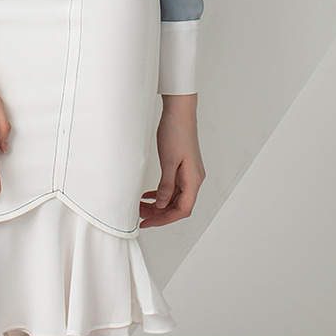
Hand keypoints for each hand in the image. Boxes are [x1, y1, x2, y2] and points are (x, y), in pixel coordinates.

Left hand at [139, 93, 204, 227]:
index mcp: (194, 179)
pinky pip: (173, 187)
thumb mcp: (169, 160)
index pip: (183, 209)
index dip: (166, 219)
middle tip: (141, 216)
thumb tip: (162, 204)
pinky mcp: (183, 168)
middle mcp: (194, 179)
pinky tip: (149, 195)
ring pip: (174, 197)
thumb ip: (166, 184)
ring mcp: (189, 173)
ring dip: (159, 204)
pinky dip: (161, 193)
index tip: (149, 222)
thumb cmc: (177, 131)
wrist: (179, 112)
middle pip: (178, 206)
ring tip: (142, 207)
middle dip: (160, 214)